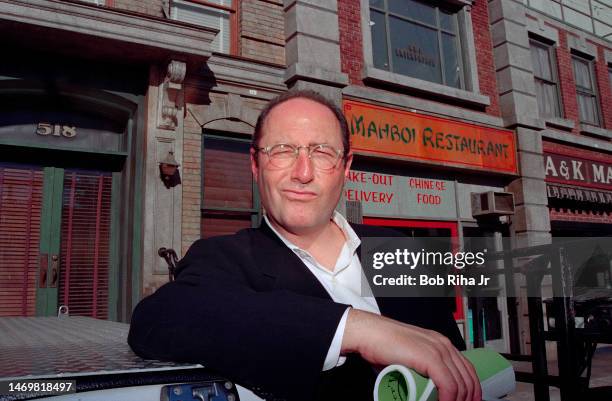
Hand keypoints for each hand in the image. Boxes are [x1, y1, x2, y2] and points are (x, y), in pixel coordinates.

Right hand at [342, 309, 480, 400]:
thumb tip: (425, 388)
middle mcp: (443, 345)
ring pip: (460, 384)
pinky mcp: (430, 357)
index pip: (467, 369)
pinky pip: (448, 384)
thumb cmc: (383, 345)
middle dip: (468, 399)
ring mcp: (437, 350)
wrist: (370, 334)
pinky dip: (449, 399)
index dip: (472, 390)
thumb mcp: (410, 356)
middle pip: (467, 378)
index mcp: (440, 344)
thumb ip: (421, 368)